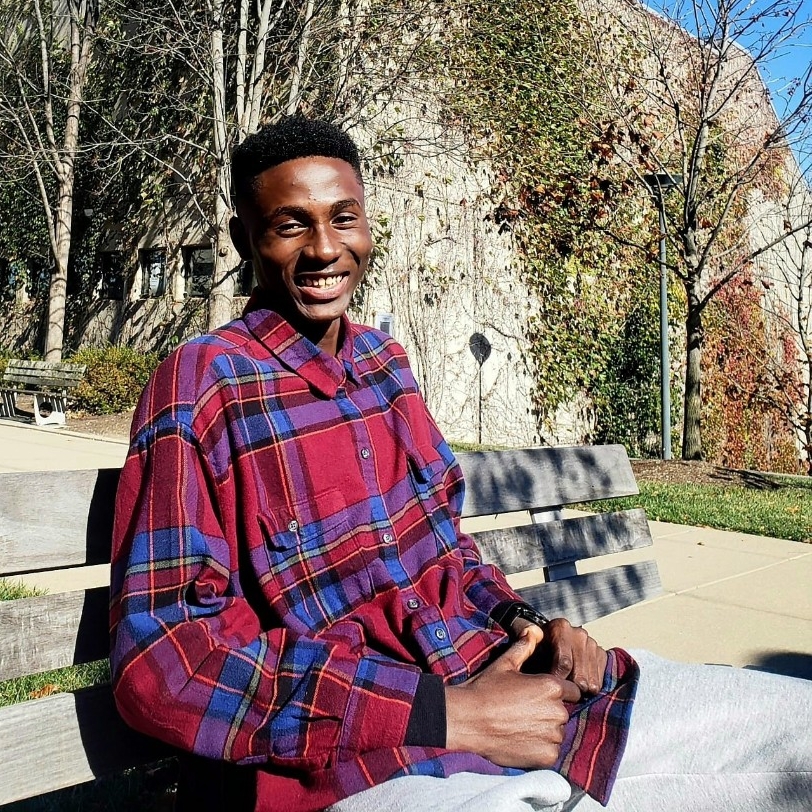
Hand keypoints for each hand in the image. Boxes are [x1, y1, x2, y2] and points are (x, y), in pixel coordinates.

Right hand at [445, 632, 581, 768]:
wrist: (467, 720)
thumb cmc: (485, 689)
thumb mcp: (505, 664)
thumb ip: (524, 647)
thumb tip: (535, 630)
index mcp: (552, 686)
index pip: (571, 690)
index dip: (555, 692)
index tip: (537, 695)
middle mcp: (557, 711)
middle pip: (563, 712)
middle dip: (548, 711)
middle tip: (523, 711)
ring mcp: (553, 736)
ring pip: (557, 732)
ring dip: (545, 731)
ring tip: (520, 726)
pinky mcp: (547, 757)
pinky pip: (551, 752)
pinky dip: (539, 749)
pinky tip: (520, 740)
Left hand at [523, 618, 607, 695]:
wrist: (546, 643)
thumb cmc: (532, 648)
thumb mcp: (524, 644)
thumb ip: (524, 641)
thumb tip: (529, 633)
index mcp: (560, 627)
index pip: (564, 662)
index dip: (555, 680)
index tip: (548, 689)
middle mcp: (578, 633)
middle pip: (579, 675)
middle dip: (568, 690)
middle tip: (558, 699)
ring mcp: (591, 644)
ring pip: (590, 681)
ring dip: (578, 693)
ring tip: (566, 695)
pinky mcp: (601, 655)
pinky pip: (598, 681)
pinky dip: (588, 690)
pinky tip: (575, 689)